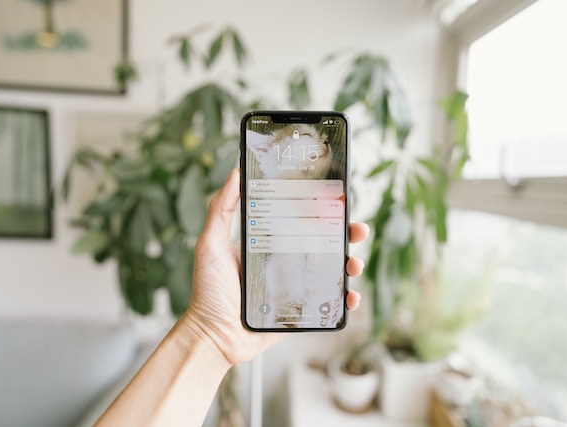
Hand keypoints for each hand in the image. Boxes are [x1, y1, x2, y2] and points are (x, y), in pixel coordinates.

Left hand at [182, 168, 367, 365]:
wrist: (214, 335)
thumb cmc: (209, 291)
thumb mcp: (211, 244)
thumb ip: (221, 210)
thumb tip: (234, 174)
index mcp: (270, 242)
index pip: (302, 220)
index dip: (322, 210)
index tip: (338, 200)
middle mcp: (286, 262)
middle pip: (325, 243)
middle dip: (346, 235)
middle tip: (357, 230)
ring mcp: (296, 286)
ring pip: (333, 271)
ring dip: (351, 264)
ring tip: (354, 264)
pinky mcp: (301, 310)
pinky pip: (330, 302)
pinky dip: (346, 298)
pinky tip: (351, 295)